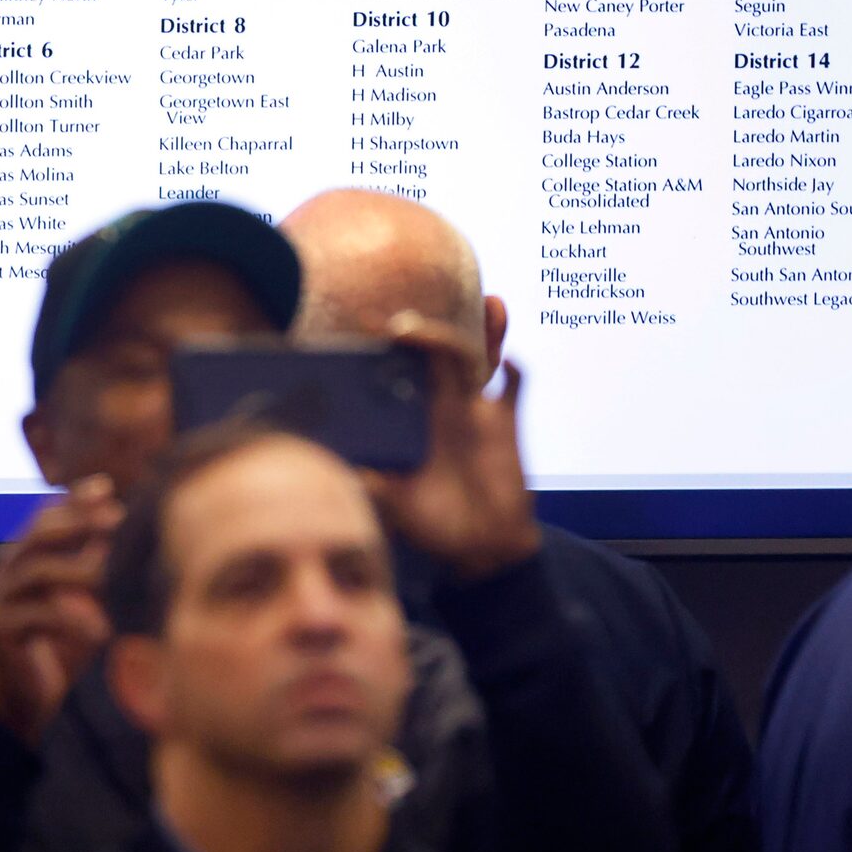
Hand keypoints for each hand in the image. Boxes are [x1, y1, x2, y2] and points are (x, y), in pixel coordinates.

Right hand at [0, 476, 122, 744]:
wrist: (22, 700)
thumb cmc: (58, 646)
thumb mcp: (81, 603)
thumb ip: (92, 569)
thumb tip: (124, 533)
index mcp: (24, 559)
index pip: (46, 517)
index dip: (74, 500)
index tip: (108, 487)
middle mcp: (6, 573)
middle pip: (38, 534)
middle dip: (78, 521)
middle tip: (117, 518)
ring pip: (37, 571)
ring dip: (79, 570)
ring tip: (113, 576)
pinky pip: (36, 617)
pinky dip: (71, 619)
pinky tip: (100, 630)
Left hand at [367, 313, 542, 581]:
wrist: (483, 548)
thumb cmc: (434, 525)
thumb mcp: (393, 504)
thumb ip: (372, 484)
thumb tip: (335, 468)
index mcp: (410, 418)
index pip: (395, 372)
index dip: (382, 350)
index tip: (363, 327)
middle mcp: (439, 406)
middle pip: (435, 355)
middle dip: (425, 332)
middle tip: (401, 323)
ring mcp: (473, 412)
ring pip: (478, 360)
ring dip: (486, 333)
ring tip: (490, 304)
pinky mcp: (504, 426)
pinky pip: (513, 390)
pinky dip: (516, 374)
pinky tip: (512, 362)